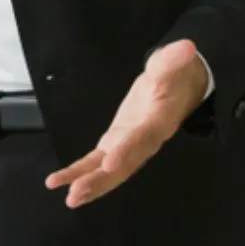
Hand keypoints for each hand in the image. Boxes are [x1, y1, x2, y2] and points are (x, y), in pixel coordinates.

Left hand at [46, 40, 209, 207]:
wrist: (179, 88)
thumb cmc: (174, 75)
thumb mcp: (173, 64)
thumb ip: (174, 60)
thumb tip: (187, 47)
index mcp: (159, 122)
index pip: (142, 138)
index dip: (127, 151)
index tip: (109, 164)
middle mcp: (144, 140)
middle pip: (124, 164)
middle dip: (101, 180)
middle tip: (77, 194)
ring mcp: (129, 146)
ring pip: (110, 171)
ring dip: (90, 185)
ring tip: (69, 198)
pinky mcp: (115, 144)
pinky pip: (96, 162)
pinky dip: (78, 172)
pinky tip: (57, 182)